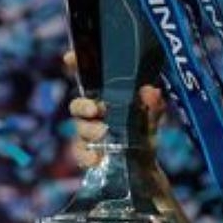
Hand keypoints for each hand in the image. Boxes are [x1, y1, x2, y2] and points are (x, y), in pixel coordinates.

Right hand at [63, 51, 164, 168]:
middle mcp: (92, 112)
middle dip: (83, 106)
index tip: (69, 57)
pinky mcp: (86, 154)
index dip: (75, 64)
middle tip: (95, 110)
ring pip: (79, 128)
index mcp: (104, 96)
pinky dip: (86, 156)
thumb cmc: (143, 131)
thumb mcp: (152, 116)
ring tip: (103, 133)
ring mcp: (87, 133)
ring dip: (89, 130)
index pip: (85, 77)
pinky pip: (80, 153)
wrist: (144, 164)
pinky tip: (96, 158)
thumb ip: (152, 104)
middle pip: (77, 105)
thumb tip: (150, 91)